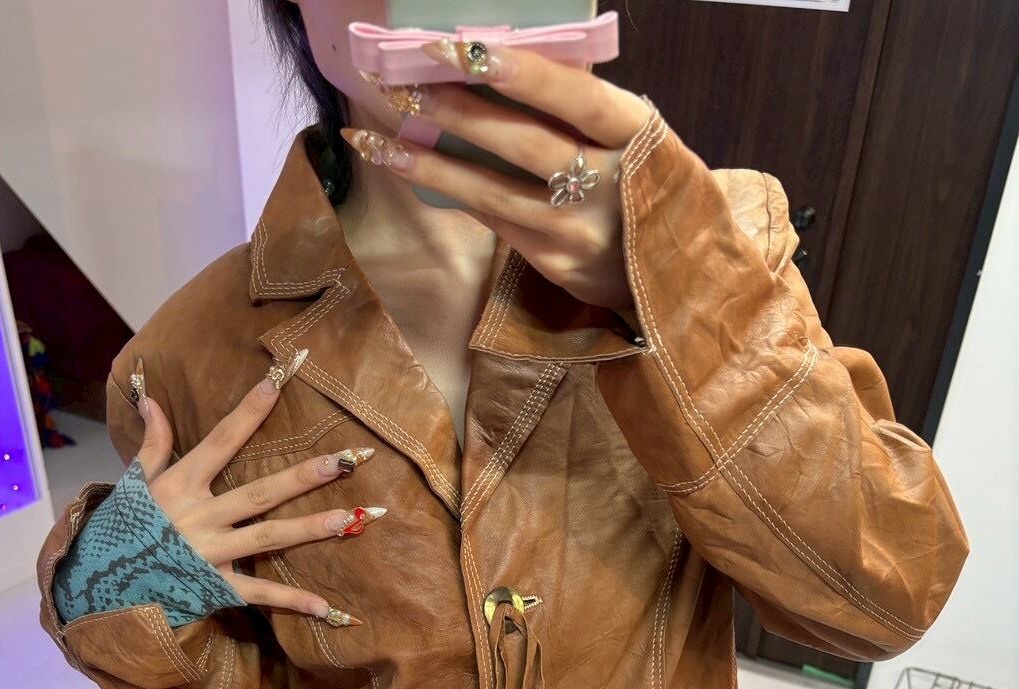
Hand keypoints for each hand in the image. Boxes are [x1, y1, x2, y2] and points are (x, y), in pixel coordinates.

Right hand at [133, 361, 384, 625]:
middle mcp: (200, 517)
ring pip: (268, 538)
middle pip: (259, 493)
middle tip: (345, 460)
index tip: (277, 383)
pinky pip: (259, 594)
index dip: (247, 412)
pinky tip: (326, 606)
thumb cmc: (121, 530)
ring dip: (309, 529)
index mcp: (181, 485)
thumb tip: (151, 400)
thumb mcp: (134, 483)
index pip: (220, 441)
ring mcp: (210, 553)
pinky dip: (291, 601)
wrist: (99, 583)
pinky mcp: (214, 587)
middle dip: (302, 476)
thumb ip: (152, 444)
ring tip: (349, 518)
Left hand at [344, 42, 652, 311]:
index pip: (578, 97)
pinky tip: (407, 168)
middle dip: (461, 110)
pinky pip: (493, 219)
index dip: (523, 73)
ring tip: (377, 137)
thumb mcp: (634, 138)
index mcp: (638, 138)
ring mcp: (579, 232)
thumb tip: (499, 64)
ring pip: (496, 192)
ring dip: (432, 162)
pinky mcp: (555, 264)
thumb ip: (583, 109)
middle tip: (406, 83)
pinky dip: (449, 190)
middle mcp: (611, 188)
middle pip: (527, 144)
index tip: (467, 48)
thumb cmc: (645, 183)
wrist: (678, 272)